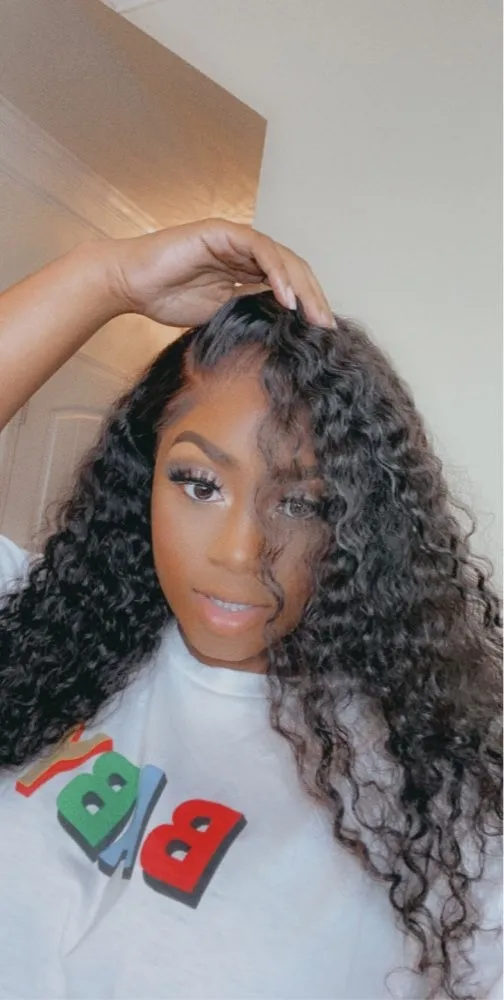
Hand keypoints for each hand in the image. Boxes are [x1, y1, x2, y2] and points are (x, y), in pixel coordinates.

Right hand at [108, 218, 334, 328]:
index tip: (321, 334)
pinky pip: (259, 249)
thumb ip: (250, 312)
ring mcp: (235, 239)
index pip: (287, 285)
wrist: (131, 285)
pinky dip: (276, 273)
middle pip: (292, 269)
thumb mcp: (220, 315)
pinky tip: (285, 297)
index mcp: (246, 270)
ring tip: (311, 315)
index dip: (307, 306)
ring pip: (282, 258)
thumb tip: (283, 329)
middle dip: (313, 298)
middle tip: (325, 327)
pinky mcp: (223, 232)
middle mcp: (245, 251)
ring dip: (301, 287)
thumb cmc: (166, 299)